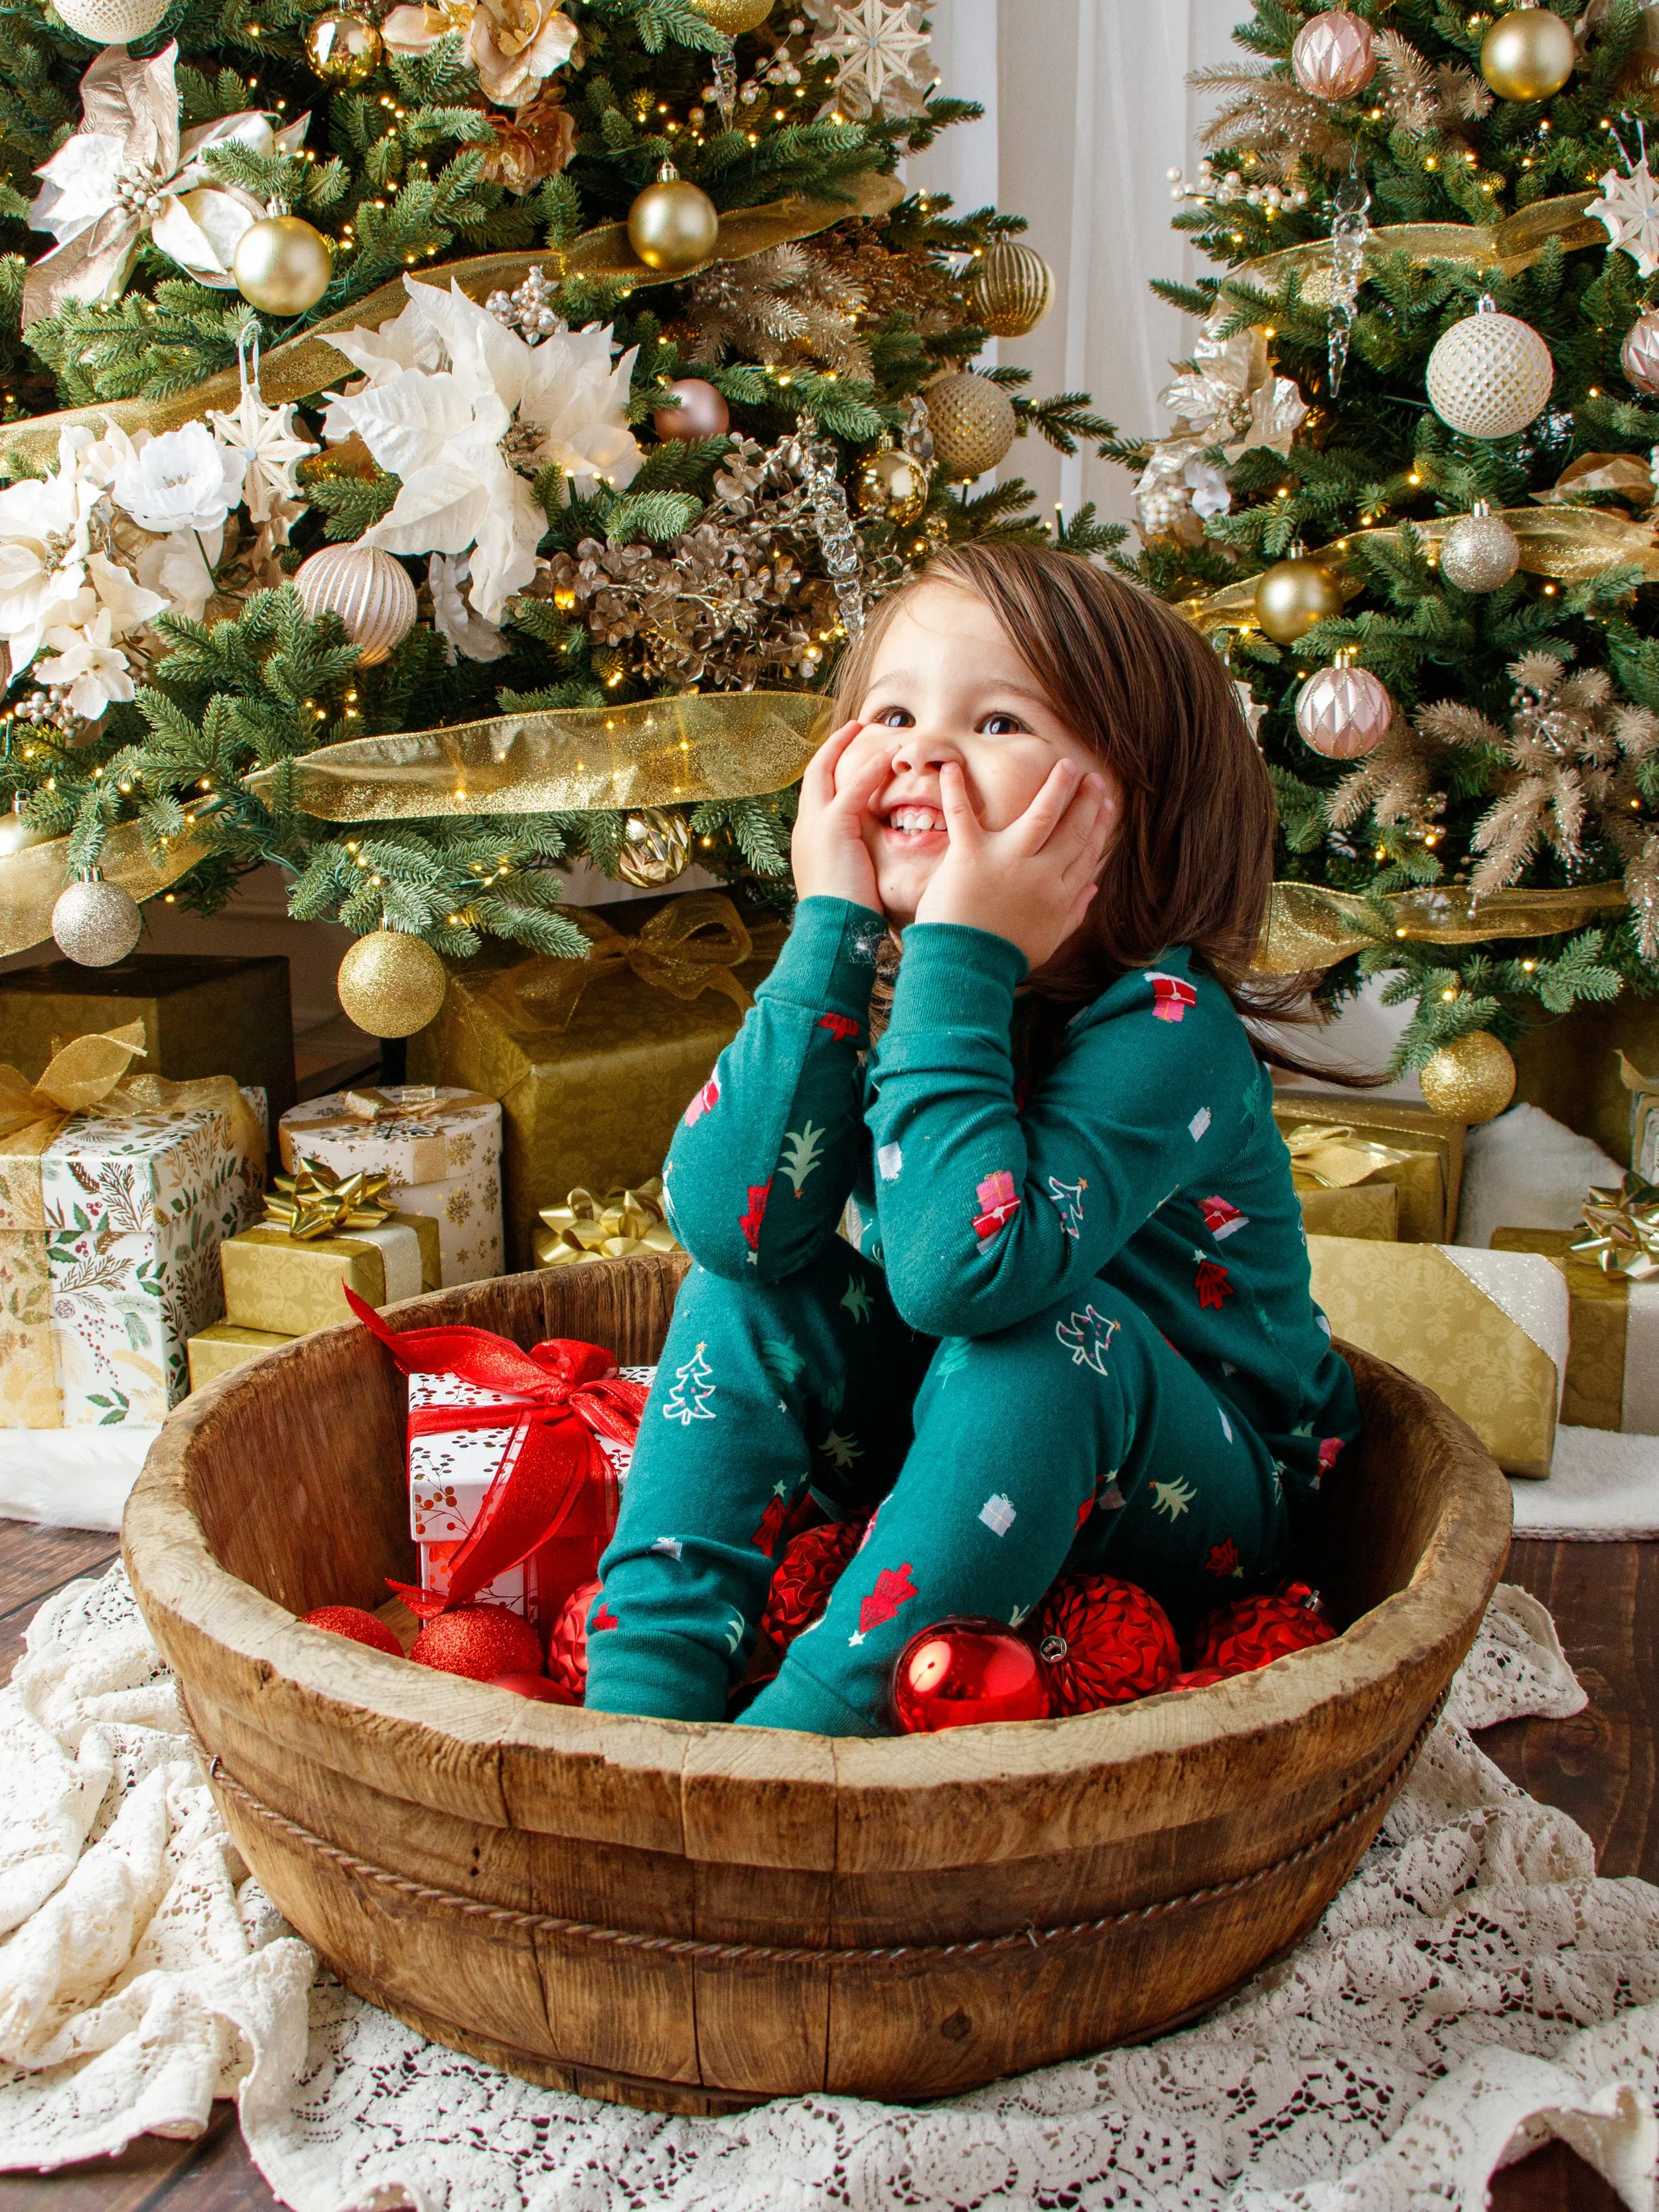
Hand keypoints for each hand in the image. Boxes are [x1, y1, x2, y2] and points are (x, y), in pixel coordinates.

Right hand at [791, 720, 891, 912]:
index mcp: (808, 839)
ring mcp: (815, 825)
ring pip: (828, 772)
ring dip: (849, 747)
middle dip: (833, 746)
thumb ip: (853, 861)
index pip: (815, 793)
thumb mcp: (846, 881)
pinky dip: (871, 769)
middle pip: (813, 773)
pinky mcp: (833, 828)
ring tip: (871, 729)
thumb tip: (870, 861)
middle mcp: (805, 827)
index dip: (830, 769)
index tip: (847, 754)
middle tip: (855, 726)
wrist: (831, 932)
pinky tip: (890, 756)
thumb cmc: (844, 916)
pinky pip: (853, 789)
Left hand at [913, 759, 1115, 967]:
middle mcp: (1039, 873)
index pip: (1086, 852)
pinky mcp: (970, 855)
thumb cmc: (1004, 957)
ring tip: (1064, 765)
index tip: (1108, 805)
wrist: (966, 968)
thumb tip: (1095, 888)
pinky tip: (954, 767)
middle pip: (1072, 829)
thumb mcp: (1048, 941)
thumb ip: (1073, 913)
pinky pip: (963, 815)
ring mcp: (1006, 860)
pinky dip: (955, 790)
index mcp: (1058, 894)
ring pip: (1040, 814)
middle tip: (1093, 778)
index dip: (1100, 826)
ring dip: (1055, 787)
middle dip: (1086, 801)